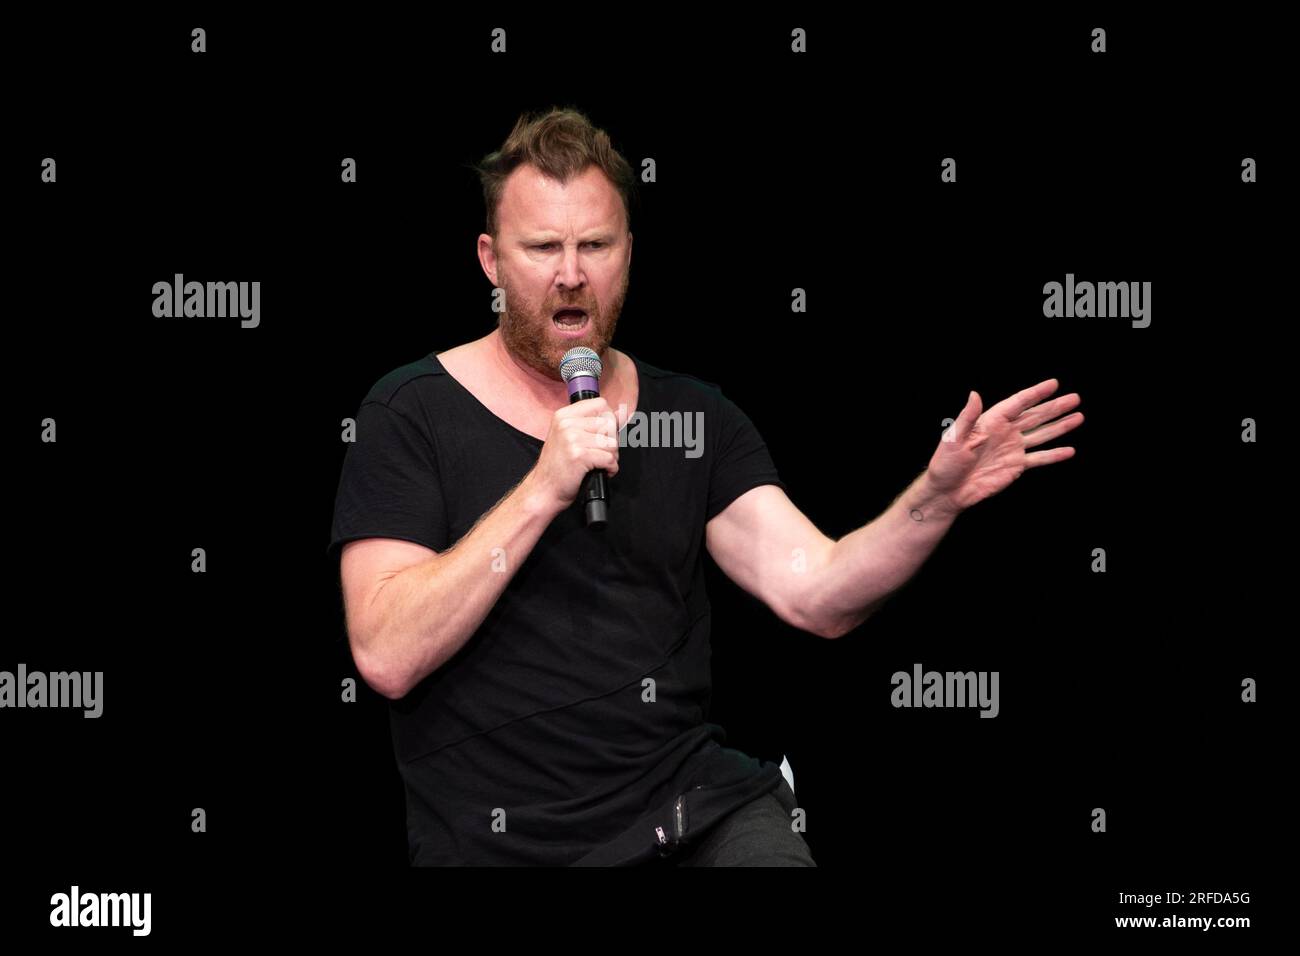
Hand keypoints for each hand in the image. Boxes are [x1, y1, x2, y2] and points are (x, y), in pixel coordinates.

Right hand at [529, 396, 619, 510]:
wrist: (543, 490)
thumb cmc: (557, 467)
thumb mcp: (568, 437)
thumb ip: (590, 424)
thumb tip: (619, 413)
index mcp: (563, 416)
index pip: (600, 404)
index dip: (609, 420)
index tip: (604, 434)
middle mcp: (566, 424)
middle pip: (609, 424)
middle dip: (612, 442)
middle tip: (602, 454)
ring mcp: (572, 438)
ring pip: (611, 443)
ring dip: (612, 457)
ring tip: (600, 463)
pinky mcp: (579, 455)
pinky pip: (609, 458)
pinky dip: (610, 468)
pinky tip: (601, 471)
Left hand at [925, 378, 1082, 512]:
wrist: (948, 491)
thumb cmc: (946, 462)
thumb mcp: (954, 437)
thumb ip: (968, 416)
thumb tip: (974, 394)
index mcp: (991, 421)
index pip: (1018, 403)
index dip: (1036, 393)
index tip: (1054, 384)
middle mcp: (1005, 432)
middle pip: (1035, 416)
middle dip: (1055, 407)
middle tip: (1075, 398)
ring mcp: (1012, 449)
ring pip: (1041, 434)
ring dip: (1060, 426)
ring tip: (1079, 417)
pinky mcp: (1016, 466)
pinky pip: (1039, 458)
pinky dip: (1054, 455)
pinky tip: (1069, 450)